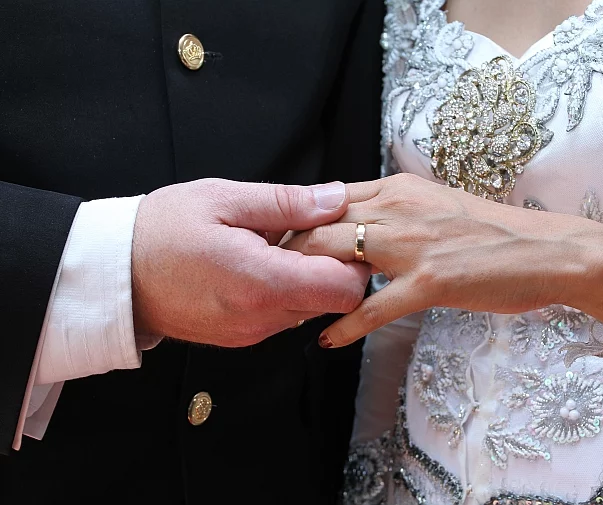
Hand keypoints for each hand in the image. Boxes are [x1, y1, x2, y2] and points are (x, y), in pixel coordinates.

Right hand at [131, 178, 369, 346]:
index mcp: (262, 282)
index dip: (354, 261)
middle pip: (332, 302)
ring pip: (309, 310)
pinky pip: (283, 317)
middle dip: (333, 267)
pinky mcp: (241, 337)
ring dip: (307, 279)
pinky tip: (259, 266)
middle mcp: (261, 317)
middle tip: (306, 232)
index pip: (344, 289)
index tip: (339, 234)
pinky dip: (284, 292)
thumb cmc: (161, 230)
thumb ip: (286, 202)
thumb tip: (336, 198)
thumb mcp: (222, 200)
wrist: (115, 274)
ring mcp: (251, 332)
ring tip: (276, 247)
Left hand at [283, 173, 602, 346]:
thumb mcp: (433, 204)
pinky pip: (374, 307)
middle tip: (260, 278)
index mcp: (396, 189)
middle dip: (284, 252)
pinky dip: (345, 325)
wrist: (548, 250)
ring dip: (303, 284)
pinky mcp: (430, 281)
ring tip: (281, 306)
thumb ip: (392, 209)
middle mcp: (397, 209)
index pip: (326, 200)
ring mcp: (412, 245)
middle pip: (319, 225)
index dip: (293, 223)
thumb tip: (354, 219)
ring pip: (336, 257)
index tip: (269, 244)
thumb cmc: (491, 231)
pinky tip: (325, 339)